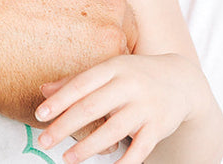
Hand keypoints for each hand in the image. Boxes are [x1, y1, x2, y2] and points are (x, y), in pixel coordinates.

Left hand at [33, 54, 205, 163]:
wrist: (182, 80)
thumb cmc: (135, 75)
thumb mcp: (109, 70)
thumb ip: (77, 81)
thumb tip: (43, 90)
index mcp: (114, 68)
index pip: (82, 84)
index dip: (60, 100)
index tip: (40, 115)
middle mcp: (130, 85)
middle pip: (93, 107)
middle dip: (66, 126)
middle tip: (45, 141)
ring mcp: (146, 107)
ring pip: (114, 130)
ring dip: (88, 147)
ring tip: (67, 158)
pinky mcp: (158, 127)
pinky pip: (140, 149)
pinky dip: (125, 162)